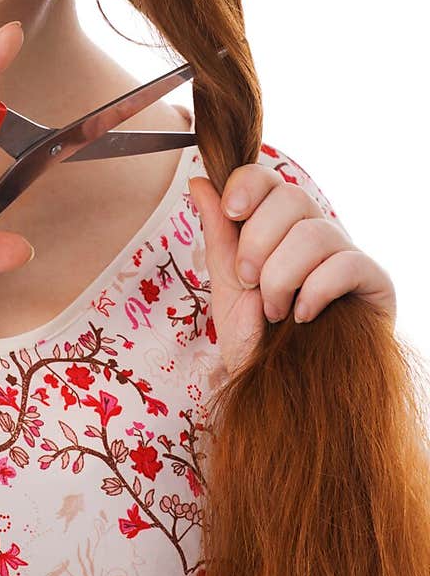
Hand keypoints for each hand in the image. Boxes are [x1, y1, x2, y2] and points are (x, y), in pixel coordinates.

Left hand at [188, 166, 395, 376]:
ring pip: (314, 232)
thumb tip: (200, 181)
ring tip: (274, 311)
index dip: (247, 185)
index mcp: (279, 226)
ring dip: (281, 275)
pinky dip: (315, 291)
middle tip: (248, 282)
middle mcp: (315, 231)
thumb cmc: (258, 342)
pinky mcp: (375, 282)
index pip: (268, 178)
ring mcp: (347, 254)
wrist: (284, 397)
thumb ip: (219, 234)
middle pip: (291, 196)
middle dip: (257, 241)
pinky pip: (346, 264)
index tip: (231, 211)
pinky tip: (302, 317)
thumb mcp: (228, 286)